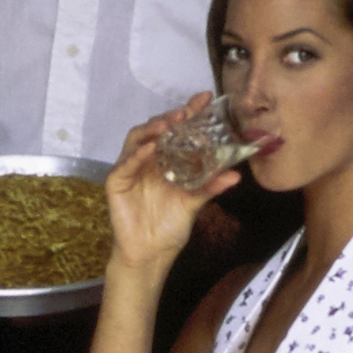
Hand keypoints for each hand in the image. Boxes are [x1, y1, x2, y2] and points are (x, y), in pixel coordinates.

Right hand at [104, 96, 240, 275]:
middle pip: (156, 129)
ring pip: (137, 139)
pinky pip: (125, 163)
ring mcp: (130, 168)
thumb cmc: (170, 226)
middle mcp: (148, 158)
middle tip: (185, 112)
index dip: (190, 112)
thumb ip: (211, 186)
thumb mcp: (194, 202)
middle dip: (171, 117)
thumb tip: (236, 175)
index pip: (177, 130)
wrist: (151, 253)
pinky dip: (137, 154)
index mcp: (166, 159)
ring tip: (168, 125)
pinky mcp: (116, 182)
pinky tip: (150, 149)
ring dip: (152, 129)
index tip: (205, 99)